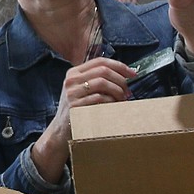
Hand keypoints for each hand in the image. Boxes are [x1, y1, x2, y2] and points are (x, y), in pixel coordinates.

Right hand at [33, 56, 135, 183]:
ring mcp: (72, 93)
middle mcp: (71, 80)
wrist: (60, 132)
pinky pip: (99, 98)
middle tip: (128, 91)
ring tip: (122, 100)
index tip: (132, 74)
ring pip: (102, 82)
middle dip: (120, 80)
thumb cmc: (77, 111)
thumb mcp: (82, 91)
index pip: (100, 61)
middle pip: (103, 71)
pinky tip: (113, 107)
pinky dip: (110, 102)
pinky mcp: (75, 106)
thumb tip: (125, 76)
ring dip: (117, 91)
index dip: (119, 66)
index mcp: (74, 73)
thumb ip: (97, 81)